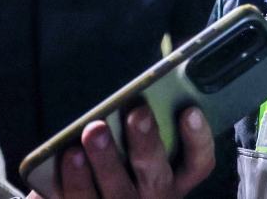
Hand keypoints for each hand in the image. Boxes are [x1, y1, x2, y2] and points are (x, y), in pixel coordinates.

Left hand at [26, 106, 214, 198]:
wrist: (103, 198)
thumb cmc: (125, 166)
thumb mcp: (146, 149)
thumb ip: (150, 121)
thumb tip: (152, 80)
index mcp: (176, 178)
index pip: (199, 163)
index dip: (198, 138)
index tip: (191, 111)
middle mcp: (154, 196)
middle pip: (154, 172)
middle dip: (146, 141)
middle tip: (137, 113)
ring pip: (117, 190)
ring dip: (105, 160)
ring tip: (93, 131)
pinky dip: (73, 180)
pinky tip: (68, 156)